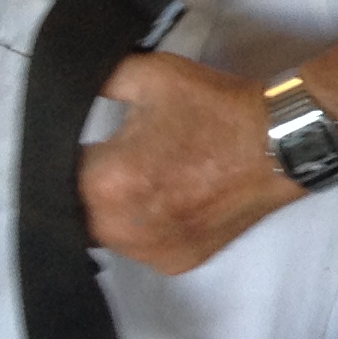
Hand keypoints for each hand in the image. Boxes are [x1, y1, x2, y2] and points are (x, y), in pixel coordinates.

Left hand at [80, 49, 301, 274]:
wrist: (278, 142)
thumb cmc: (215, 110)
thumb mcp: (152, 75)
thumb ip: (100, 79)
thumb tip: (71, 85)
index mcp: (108, 182)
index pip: (58, 174)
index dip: (71, 154)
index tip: (92, 142)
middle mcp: (123, 228)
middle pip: (78, 211)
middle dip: (92, 185)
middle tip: (121, 158)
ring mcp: (151, 251)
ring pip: (108, 233)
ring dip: (116, 209)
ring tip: (150, 178)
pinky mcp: (177, 263)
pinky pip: (142, 247)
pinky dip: (147, 226)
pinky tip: (170, 199)